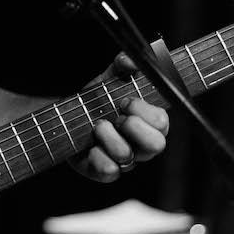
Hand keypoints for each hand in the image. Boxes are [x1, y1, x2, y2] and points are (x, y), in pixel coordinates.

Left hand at [70, 52, 169, 181]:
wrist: (70, 116)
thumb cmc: (100, 99)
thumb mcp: (111, 78)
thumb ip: (123, 64)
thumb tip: (129, 61)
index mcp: (150, 123)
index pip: (162, 122)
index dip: (143, 110)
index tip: (125, 100)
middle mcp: (142, 146)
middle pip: (156, 145)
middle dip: (133, 125)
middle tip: (117, 116)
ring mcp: (126, 161)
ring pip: (127, 156)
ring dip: (108, 136)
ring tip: (97, 126)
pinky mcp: (106, 172)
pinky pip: (108, 171)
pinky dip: (97, 156)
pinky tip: (90, 146)